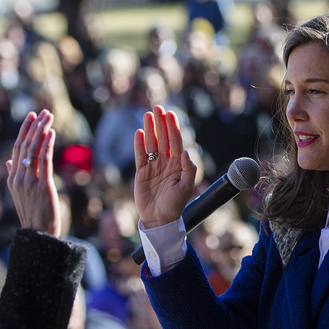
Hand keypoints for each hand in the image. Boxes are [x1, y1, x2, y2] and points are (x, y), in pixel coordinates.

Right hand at [7, 110, 61, 236]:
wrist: (39, 235)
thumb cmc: (33, 215)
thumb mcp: (20, 194)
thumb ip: (14, 176)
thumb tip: (9, 161)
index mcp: (13, 179)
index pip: (17, 149)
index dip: (24, 131)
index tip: (32, 117)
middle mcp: (18, 178)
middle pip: (24, 146)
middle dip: (34, 127)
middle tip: (42, 112)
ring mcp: (29, 182)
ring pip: (33, 150)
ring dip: (42, 131)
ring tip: (49, 117)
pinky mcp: (42, 186)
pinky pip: (44, 161)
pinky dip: (47, 145)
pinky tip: (51, 133)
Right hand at [134, 105, 196, 228]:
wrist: (158, 220)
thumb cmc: (174, 206)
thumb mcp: (186, 189)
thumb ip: (189, 170)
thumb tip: (185, 152)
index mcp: (178, 165)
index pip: (176, 142)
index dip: (173, 128)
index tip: (170, 115)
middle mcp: (166, 163)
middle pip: (163, 139)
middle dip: (161, 124)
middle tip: (158, 108)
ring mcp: (153, 167)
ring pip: (151, 144)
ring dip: (149, 130)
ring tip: (148, 115)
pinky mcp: (142, 173)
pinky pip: (140, 155)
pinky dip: (139, 144)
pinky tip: (139, 132)